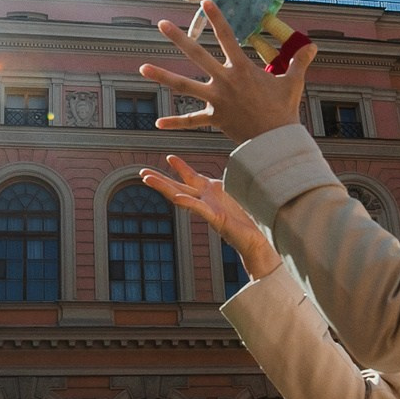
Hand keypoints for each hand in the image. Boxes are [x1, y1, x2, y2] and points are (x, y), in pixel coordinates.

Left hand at [140, 0, 316, 144]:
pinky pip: (191, 121)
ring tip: (142, 68)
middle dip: (178, 38)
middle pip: (197, 55)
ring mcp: (216, 100)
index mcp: (242, 69)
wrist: (276, 141)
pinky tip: (157, 123)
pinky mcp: (214, 118)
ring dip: (163, 76)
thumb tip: (312, 45)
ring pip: (184, 85)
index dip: (216, 18)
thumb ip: (299, 61)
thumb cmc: (284, 110)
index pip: (227, 37)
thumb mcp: (293, 82)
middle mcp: (225, 81)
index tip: (205, 1)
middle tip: (161, 24)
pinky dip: (175, 122)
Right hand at [140, 155, 279, 280]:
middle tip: (142, 172)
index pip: (192, 177)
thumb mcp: (239, 196)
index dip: (180, 167)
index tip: (169, 157)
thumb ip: (231, 188)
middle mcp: (207, 200)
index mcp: (212, 193)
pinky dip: (188, 202)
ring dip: (164, 187)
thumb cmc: (249, 222)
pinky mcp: (217, 218)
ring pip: (182, 195)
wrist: (257, 241)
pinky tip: (176, 197)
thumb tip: (234, 178)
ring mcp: (209, 209)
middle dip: (159, 179)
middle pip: (178, 186)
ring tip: (147, 179)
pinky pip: (199, 208)